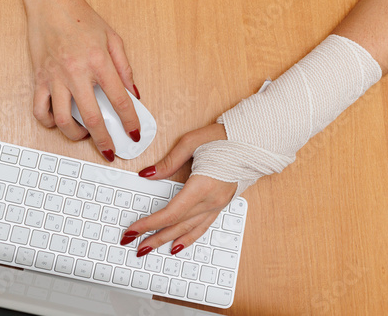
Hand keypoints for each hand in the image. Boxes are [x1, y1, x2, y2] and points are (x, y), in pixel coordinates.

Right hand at [20, 0, 140, 161]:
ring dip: (76, 135)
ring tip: (84, 135)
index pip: (119, 101)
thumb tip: (134, 94)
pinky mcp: (39, 78)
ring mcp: (55, 77)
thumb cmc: (82, 19)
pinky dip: (50, 122)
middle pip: (92, 117)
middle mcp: (76, 72)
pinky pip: (40, 110)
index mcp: (99, 62)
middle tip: (109, 151)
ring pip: (63, 120)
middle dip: (104, 141)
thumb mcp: (113, 39)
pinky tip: (60, 121)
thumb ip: (125, 68)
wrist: (51, 3)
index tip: (134, 135)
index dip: (130, 122)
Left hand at [120, 124, 238, 256]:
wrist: (253, 141)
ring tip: (151, 249)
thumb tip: (147, 174)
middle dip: (153, 237)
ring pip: (189, 230)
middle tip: (135, 246)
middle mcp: (211, 200)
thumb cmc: (225, 138)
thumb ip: (168, 163)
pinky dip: (188, 238)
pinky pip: (202, 226)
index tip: (133, 230)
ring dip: (168, 241)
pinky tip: (178, 244)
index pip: (170, 213)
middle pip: (177, 226)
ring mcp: (218, 204)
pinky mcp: (221, 203)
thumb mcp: (191, 143)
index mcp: (202, 186)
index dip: (149, 224)